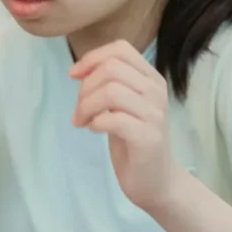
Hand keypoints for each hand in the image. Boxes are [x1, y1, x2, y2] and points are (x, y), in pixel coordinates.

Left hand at [70, 41, 176, 211]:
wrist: (156, 181)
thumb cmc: (134, 140)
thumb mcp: (122, 105)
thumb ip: (109, 84)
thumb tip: (80, 70)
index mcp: (151, 78)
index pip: (120, 49)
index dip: (92, 58)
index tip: (74, 75)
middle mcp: (157, 91)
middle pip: (111, 68)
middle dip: (85, 87)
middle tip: (80, 109)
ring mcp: (154, 114)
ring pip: (111, 91)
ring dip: (86, 106)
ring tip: (82, 121)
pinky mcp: (148, 137)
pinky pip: (113, 119)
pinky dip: (95, 123)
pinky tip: (95, 130)